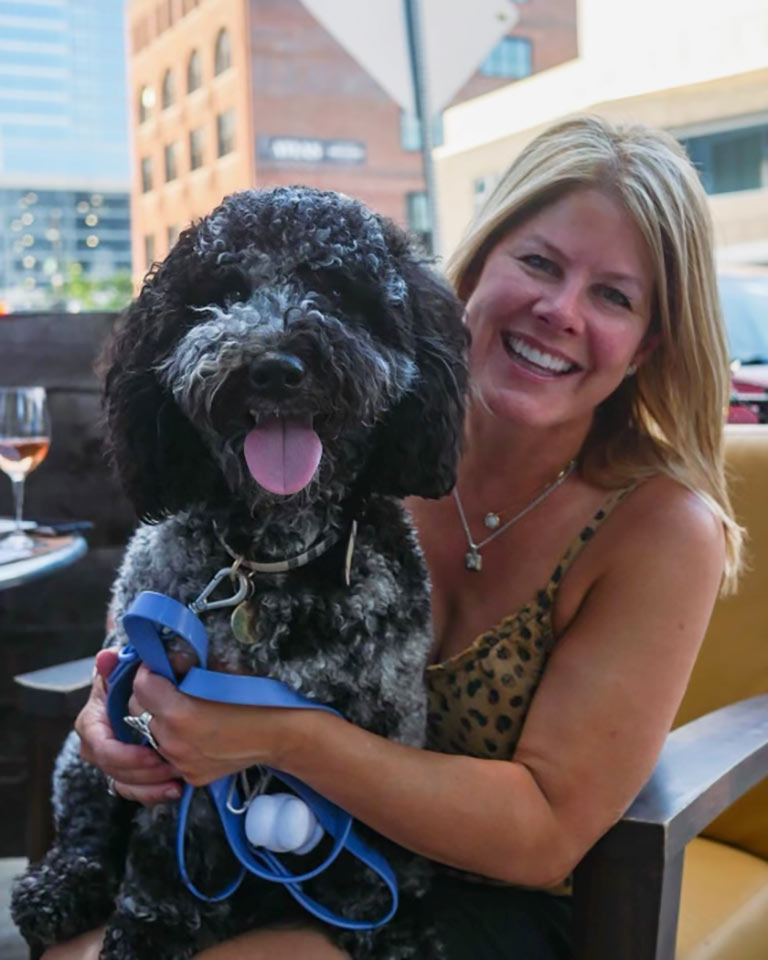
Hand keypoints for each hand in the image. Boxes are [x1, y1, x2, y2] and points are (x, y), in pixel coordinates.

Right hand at [75, 649, 183, 805]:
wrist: (139, 689)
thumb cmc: (130, 677)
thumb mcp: (124, 667)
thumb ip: (115, 662)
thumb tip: (105, 658)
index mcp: (92, 721)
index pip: (100, 746)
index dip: (123, 755)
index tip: (151, 754)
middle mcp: (97, 745)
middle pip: (112, 770)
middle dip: (141, 773)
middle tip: (170, 768)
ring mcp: (113, 761)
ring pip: (123, 784)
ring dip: (149, 787)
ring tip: (176, 781)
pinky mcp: (128, 772)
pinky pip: (135, 791)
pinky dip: (154, 794)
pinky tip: (176, 789)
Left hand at [127, 664, 300, 786]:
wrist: (280, 735)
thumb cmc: (254, 697)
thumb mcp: (219, 672)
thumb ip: (186, 667)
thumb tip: (167, 661)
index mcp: (180, 713)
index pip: (142, 686)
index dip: (149, 671)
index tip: (159, 666)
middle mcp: (174, 741)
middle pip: (137, 711)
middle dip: (148, 694)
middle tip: (166, 685)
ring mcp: (180, 763)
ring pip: (149, 734)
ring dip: (157, 719)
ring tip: (178, 708)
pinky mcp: (190, 775)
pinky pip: (167, 755)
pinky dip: (173, 740)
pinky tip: (192, 730)